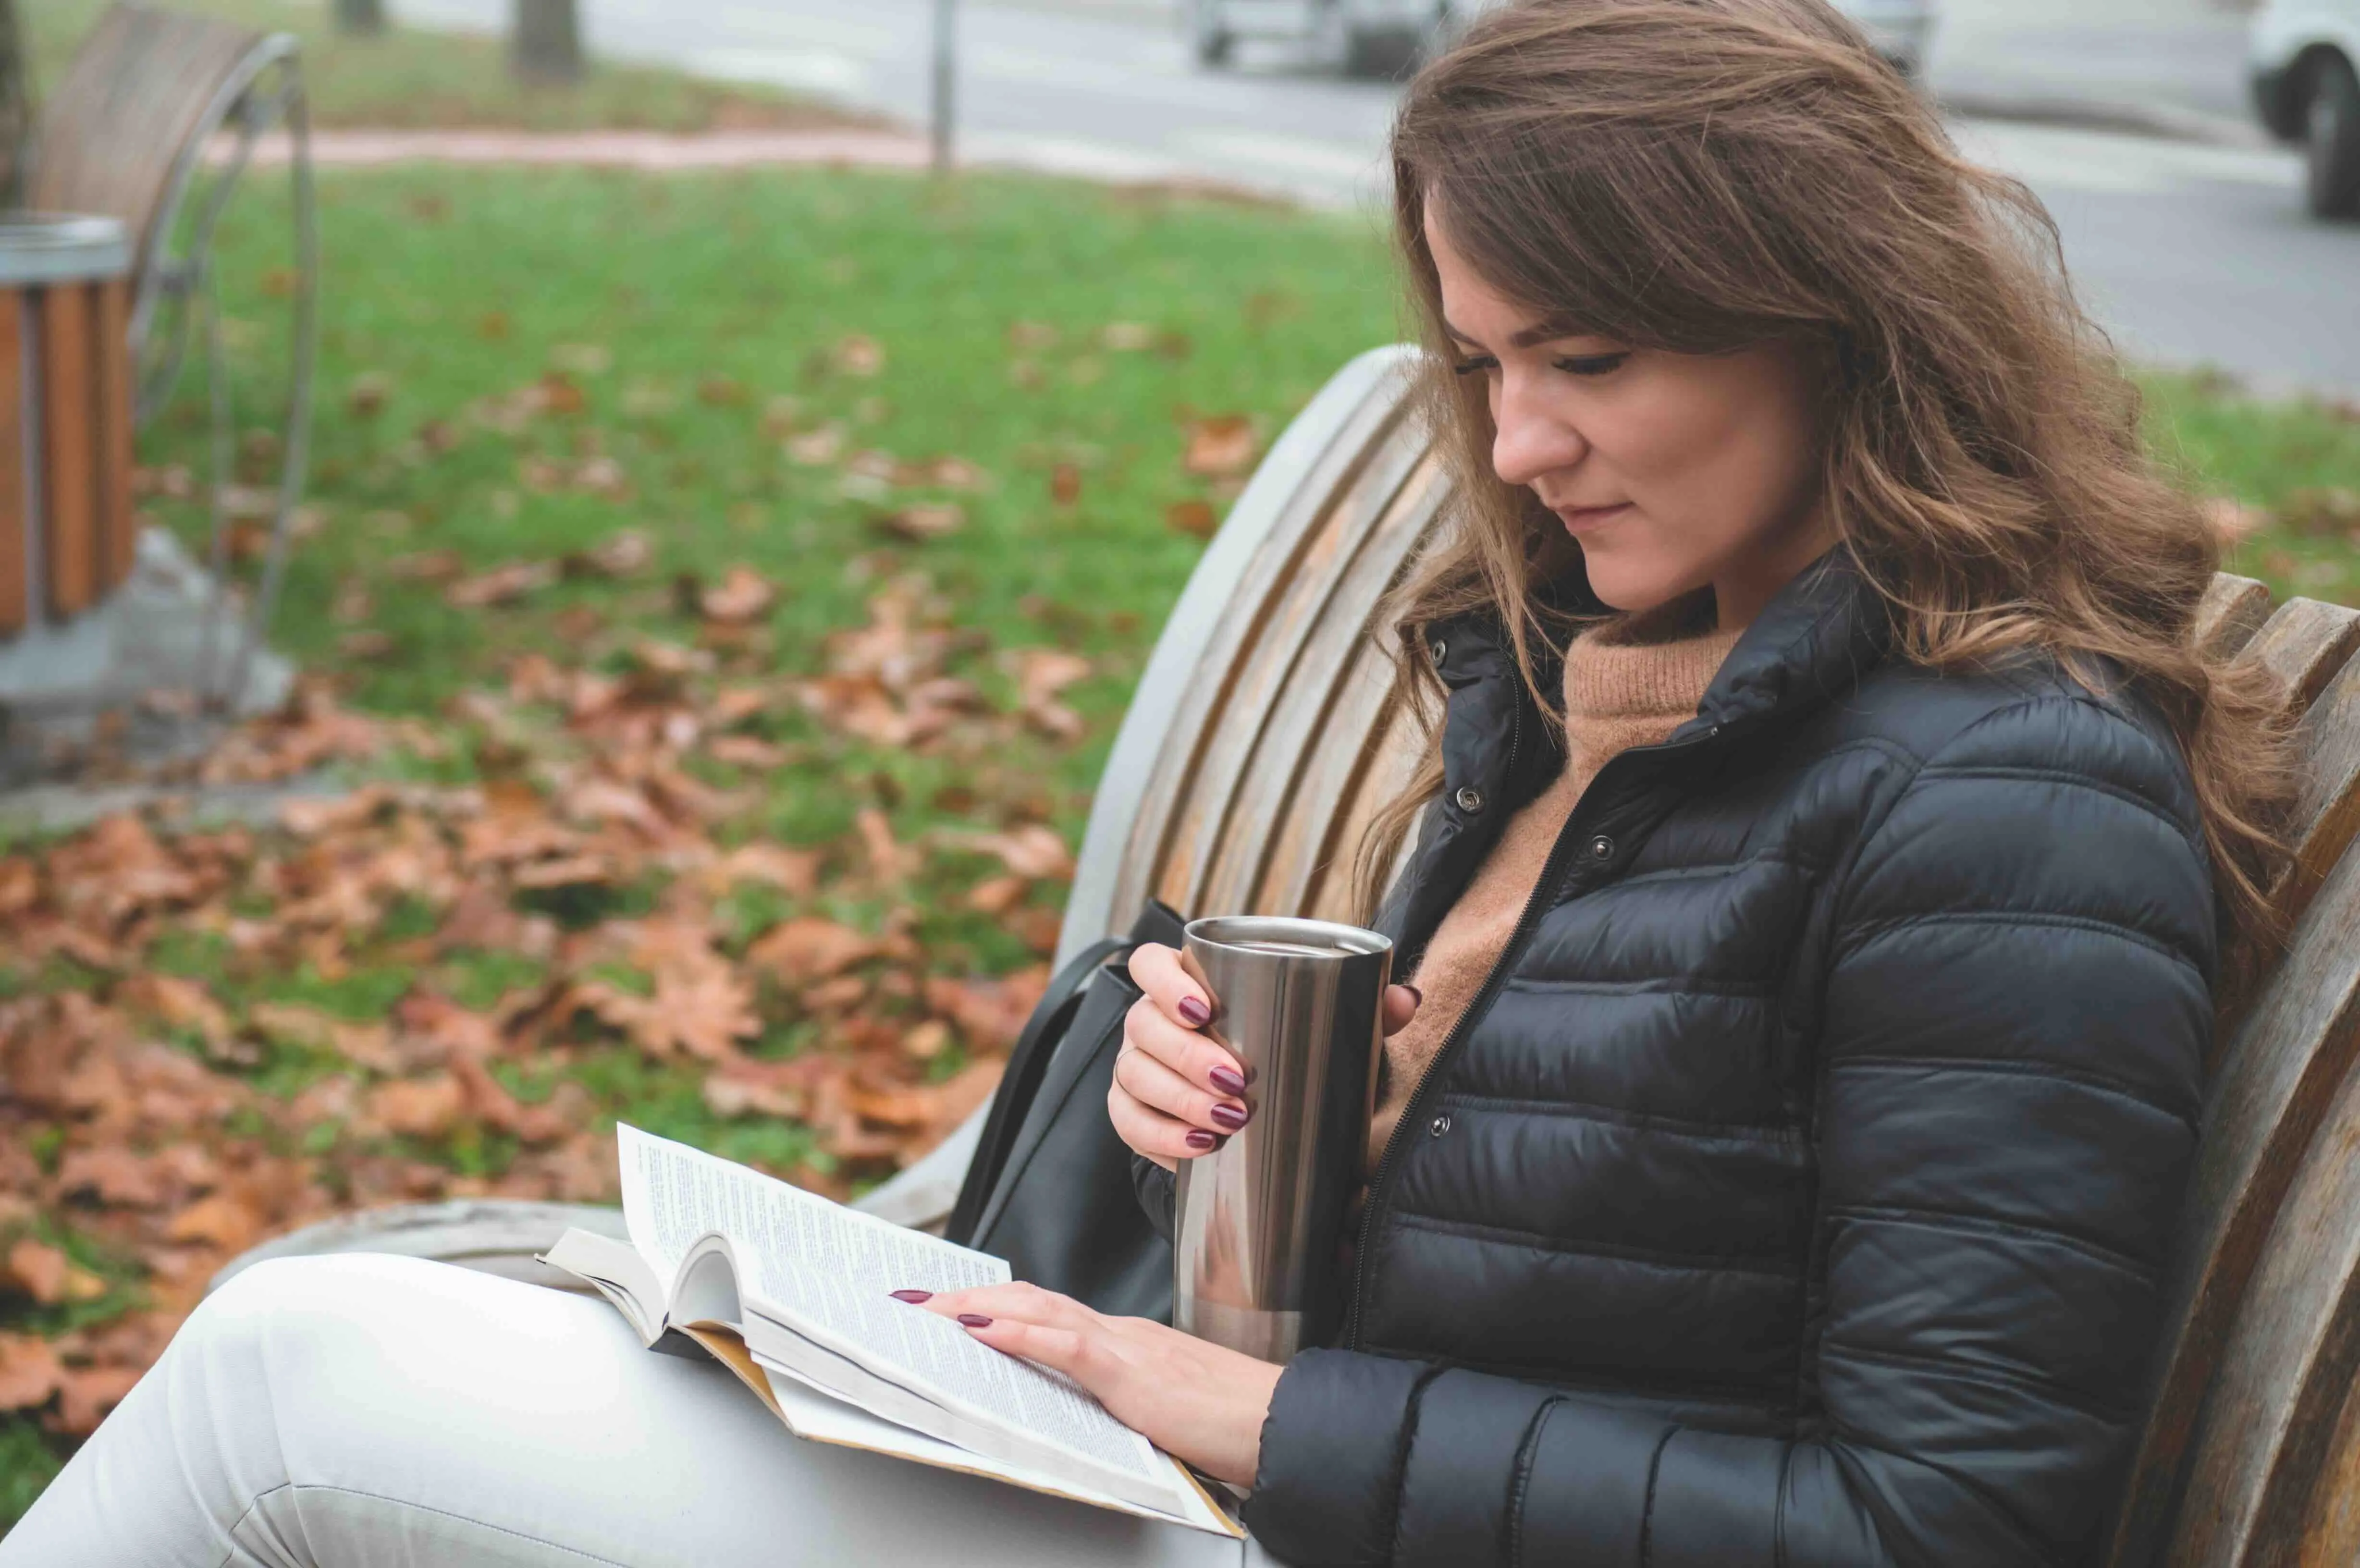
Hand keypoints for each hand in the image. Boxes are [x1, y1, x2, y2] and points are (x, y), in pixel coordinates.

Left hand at [896, 1281, 1282, 1485]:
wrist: (1281, 1423)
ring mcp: (1127, 1348)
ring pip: (1038, 1311)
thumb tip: (1071, 1414)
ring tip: (929, 1310)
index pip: (1044, 1312)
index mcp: (1125, 1344)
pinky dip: (1020, 1334)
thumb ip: (1116, 1403)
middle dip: (965, 1298)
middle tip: (912, 1302)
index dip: (992, 1304)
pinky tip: (984, 1329)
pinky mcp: (1134, 1375)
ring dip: (975, 1308)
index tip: (945, 1309)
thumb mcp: (1158, 1411)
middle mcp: (1120, 1334)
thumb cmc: (1230, 1424)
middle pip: (1029, 1301)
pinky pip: (1067, 1346)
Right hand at [1111, 941, 1422, 1170]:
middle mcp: (1149, 1022)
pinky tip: (1199, 1146)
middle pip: (1143, 1026)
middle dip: (1186, 1055)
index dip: (1166, 982)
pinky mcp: (1132, 1115)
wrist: (1251, 1113)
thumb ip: (1364, 1008)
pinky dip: (1162, 1137)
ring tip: (1227, 1120)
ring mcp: (1134, 1068)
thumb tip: (1406, 999)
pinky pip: (1129, 1124)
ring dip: (1179, 1099)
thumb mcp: (1322, 1029)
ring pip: (1134, 1076)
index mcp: (1183, 986)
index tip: (1203, 1009)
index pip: (1150, 964)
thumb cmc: (1279, 1051)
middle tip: (1237, 1082)